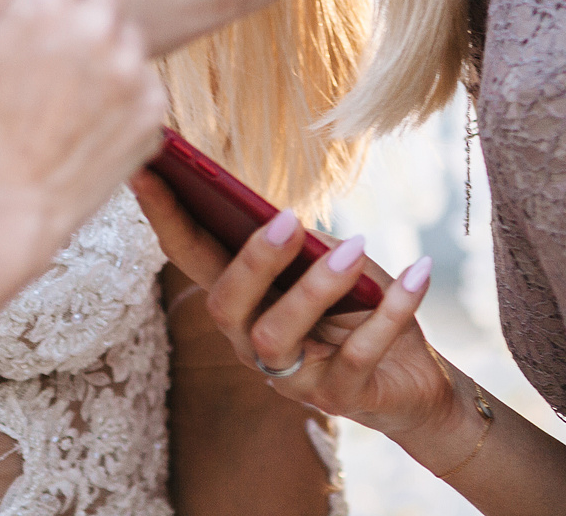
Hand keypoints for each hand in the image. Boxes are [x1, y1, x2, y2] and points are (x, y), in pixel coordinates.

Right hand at [0, 0, 167, 249]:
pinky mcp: (156, 108)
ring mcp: (133, 69)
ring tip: (65, 94)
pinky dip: (121, 91)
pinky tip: (86, 116)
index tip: (31, 22)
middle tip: (47, 61)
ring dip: (103, 51)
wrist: (6, 203)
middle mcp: (99, 26)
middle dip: (79, 14)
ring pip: (125, 34)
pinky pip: (143, 79)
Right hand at [131, 167, 458, 444]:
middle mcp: (253, 345)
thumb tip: (277, 214)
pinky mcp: (341, 399)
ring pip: (277, 337)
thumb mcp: (328, 264)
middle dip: (252, 262)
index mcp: (242, 303)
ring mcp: (293, 379)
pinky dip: (391, 310)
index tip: (146, 167)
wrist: (417, 380)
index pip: (190, 256)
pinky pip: (358, 354)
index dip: (164, 216)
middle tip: (289, 219)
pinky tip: (418, 272)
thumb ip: (299, 243)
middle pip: (225, 307)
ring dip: (316, 288)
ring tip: (356, 247)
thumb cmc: (361, 310)